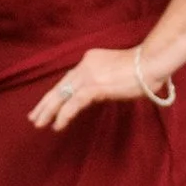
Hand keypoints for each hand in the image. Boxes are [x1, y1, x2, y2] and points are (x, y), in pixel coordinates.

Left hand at [29, 48, 151, 131]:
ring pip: (62, 94)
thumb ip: (104, 81)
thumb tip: (98, 93)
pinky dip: (64, 114)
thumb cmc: (144, 68)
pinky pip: (74, 102)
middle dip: (46, 103)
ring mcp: (89, 75)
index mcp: (90, 60)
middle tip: (33, 116)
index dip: (57, 92)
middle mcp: (85, 66)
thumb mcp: (117, 72)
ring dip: (49, 111)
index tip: (48, 105)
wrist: (152, 62)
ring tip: (39, 123)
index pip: (68, 79)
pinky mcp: (95, 86)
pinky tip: (57, 125)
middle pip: (60, 86)